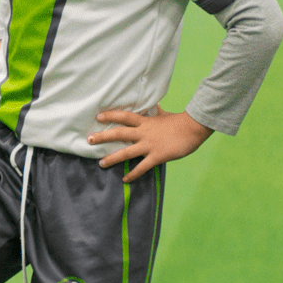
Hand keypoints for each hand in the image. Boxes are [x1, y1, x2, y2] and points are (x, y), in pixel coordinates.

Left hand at [88, 107, 212, 181]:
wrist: (193, 128)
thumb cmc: (180, 121)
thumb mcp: (165, 114)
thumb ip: (156, 111)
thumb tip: (154, 104)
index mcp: (145, 121)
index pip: (124, 116)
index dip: (111, 115)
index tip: (98, 116)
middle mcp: (144, 133)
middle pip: (119, 133)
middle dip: (103, 137)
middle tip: (89, 140)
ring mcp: (149, 145)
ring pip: (126, 152)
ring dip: (112, 158)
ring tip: (101, 164)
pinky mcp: (157, 156)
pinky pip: (142, 167)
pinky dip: (133, 174)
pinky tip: (125, 179)